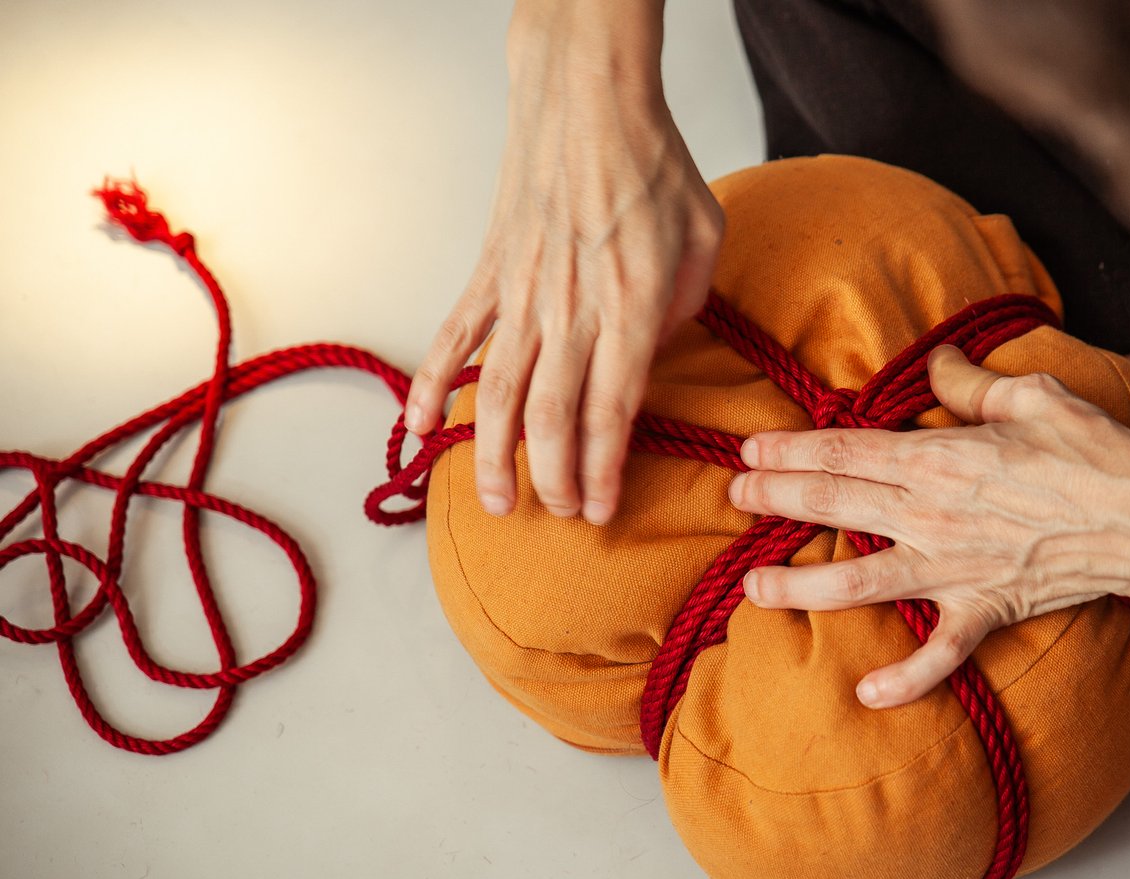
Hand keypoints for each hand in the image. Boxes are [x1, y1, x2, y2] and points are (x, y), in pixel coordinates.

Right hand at [405, 0, 723, 523]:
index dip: (602, 470)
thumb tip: (656, 356)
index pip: (612, 410)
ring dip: (491, 455)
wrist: (588, 102)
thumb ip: (685, 311)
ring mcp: (522, 294)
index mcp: (631, 307)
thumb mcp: (703, 241)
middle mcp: (571, 310)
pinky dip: (426, 385)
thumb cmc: (654, 168)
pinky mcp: (489, 274)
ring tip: (494, 502)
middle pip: (551, 417)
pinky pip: (452, 339)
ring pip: (496, 393)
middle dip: (554, 480)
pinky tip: (414, 429)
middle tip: (560, 514)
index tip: (600, 512)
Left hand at [727, 345, 1129, 706]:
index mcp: (939, 458)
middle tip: (734, 496)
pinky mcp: (986, 610)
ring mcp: (954, 568)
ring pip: (858, 584)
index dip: (790, 450)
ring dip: (800, 587)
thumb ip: (972, 383)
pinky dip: (905, 680)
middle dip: (775, 500)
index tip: (750, 450)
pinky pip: (939, 654)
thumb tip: (938, 361)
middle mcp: (932, 515)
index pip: (844, 450)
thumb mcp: (1033, 396)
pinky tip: (866, 696)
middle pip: (834, 505)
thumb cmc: (1097, 452)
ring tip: (754, 587)